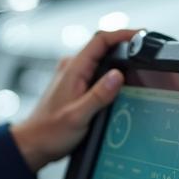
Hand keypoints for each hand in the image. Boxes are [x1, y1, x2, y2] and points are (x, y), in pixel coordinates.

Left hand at [9, 28, 137, 172]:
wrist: (33, 144)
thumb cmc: (50, 132)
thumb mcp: (78, 116)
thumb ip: (99, 95)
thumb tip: (118, 75)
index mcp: (73, 69)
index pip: (100, 40)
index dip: (122, 34)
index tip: (140, 35)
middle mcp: (72, 68)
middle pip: (103, 47)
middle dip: (125, 47)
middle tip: (144, 54)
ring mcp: (73, 76)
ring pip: (100, 61)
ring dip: (118, 62)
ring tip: (136, 71)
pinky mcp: (75, 86)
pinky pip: (96, 73)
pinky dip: (110, 75)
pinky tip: (119, 87)